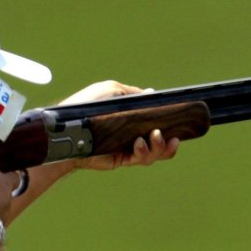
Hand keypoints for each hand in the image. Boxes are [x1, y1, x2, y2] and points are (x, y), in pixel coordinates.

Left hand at [58, 80, 180, 171]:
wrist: (68, 128)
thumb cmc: (86, 106)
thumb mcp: (111, 91)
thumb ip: (132, 94)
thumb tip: (150, 93)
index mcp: (133, 118)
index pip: (157, 123)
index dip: (172, 125)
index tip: (182, 124)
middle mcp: (133, 134)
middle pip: (161, 143)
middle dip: (170, 143)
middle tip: (171, 137)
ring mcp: (127, 148)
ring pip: (153, 154)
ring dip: (159, 147)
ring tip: (155, 137)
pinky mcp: (120, 159)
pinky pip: (139, 159)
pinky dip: (144, 152)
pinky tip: (139, 143)